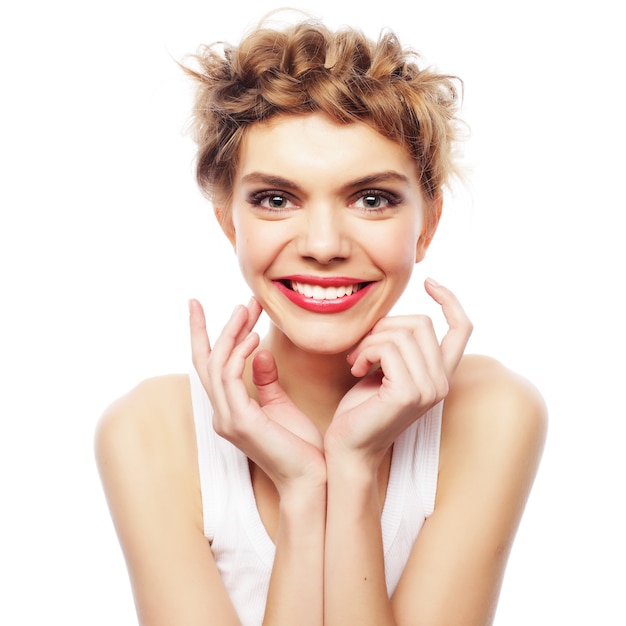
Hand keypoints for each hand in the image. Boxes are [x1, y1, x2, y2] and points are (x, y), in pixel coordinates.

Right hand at [189, 297, 324, 493]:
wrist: (312, 478)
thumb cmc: (301, 446)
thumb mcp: (282, 405)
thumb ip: (266, 380)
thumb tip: (258, 352)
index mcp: (231, 411)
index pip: (210, 367)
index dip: (203, 335)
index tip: (198, 306)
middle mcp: (222, 415)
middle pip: (207, 362)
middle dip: (215, 327)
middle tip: (238, 301)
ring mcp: (228, 420)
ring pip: (217, 366)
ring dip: (230, 334)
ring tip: (247, 309)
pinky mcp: (240, 422)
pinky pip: (231, 379)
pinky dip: (238, 354)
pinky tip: (253, 337)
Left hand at [324, 279, 471, 468]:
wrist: (348, 446)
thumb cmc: (362, 407)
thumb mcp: (386, 368)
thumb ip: (400, 345)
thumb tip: (398, 316)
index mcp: (440, 375)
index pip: (463, 329)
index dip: (450, 300)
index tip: (430, 282)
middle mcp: (442, 383)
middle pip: (421, 323)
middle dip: (385, 327)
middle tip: (363, 349)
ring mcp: (428, 389)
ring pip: (402, 333)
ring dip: (370, 340)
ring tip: (357, 360)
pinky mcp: (408, 393)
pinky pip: (388, 348)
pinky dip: (366, 351)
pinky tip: (355, 368)